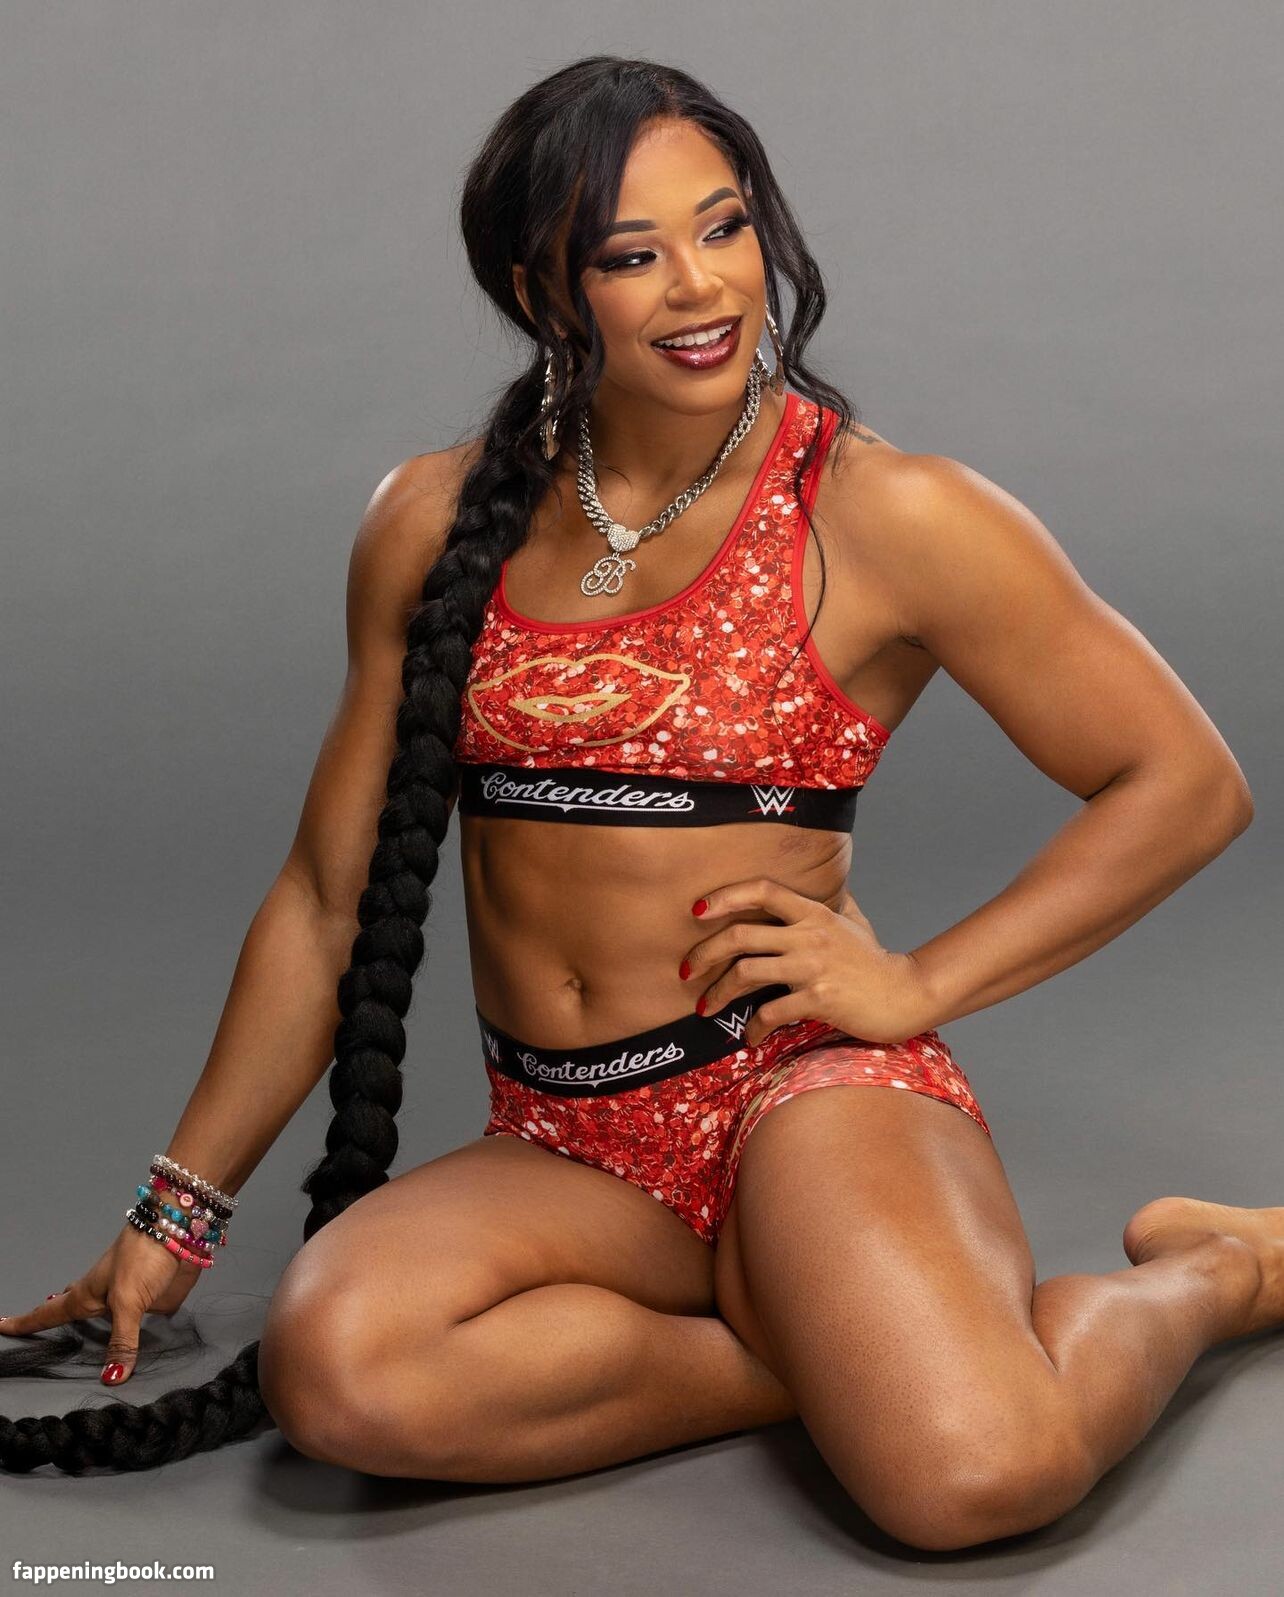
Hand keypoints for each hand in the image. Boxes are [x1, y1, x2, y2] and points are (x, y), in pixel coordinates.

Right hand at [0, 1223, 202, 1385]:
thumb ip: (122, 1341)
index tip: (0, 1325)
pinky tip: (139, 1348)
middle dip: (57, 1320)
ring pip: (109, 1321)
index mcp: (86, 1295)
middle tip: (37, 1330)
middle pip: (75, 1313)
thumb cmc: (142, 1257)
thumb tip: (112, 1379)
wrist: (184, 1228)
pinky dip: (139, 1338)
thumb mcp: (127, 1302)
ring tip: (81, 1342)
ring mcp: (131, 1299)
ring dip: (98, 1331)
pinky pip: (144, 1327)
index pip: (47, 1314)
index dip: (24, 1322)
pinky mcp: (158, 1302)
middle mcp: (105, 1298)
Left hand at [681, 877, 932, 1047]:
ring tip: (705, 1008)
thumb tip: (822, 882)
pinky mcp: (818, 998)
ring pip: (747, 973)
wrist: (905, 994)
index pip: (763, 890)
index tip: (697, 911)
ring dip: (718, 994)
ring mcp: (813, 967)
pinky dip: (754, 1027)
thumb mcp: (853, 921)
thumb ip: (830, 902)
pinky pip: (772, 1011)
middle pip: (741, 935)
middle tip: (685, 971)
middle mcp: (810, 935)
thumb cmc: (874, 960)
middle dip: (704, 954)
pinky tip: (750, 1036)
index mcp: (814, 913)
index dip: (725, 896)